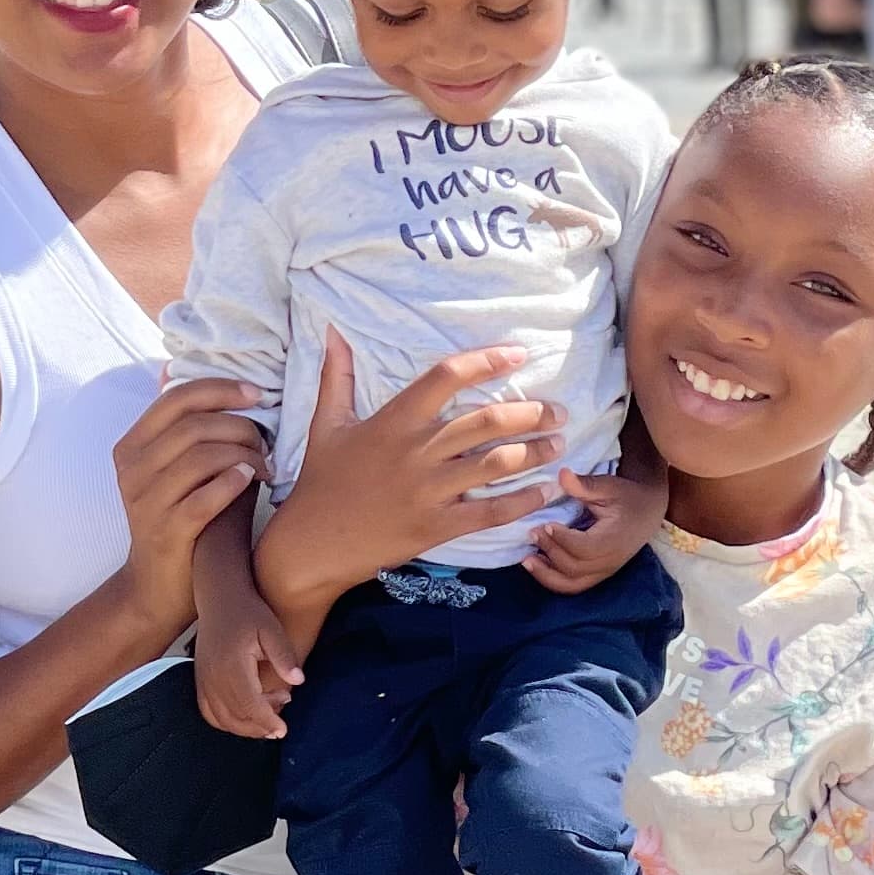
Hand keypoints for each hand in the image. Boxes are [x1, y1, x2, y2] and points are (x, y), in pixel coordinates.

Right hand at [110, 380, 269, 646]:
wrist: (158, 588)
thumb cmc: (181, 520)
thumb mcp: (177, 472)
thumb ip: (194, 433)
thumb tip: (232, 389)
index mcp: (132, 446)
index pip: (176, 398)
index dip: (221, 389)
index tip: (257, 394)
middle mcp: (132, 469)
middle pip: (193, 425)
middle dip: (240, 427)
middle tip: (266, 443)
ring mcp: (145, 501)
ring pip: (200, 456)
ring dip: (243, 456)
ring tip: (265, 467)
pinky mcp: (166, 531)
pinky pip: (204, 497)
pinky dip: (233, 483)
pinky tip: (251, 481)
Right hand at [194, 569, 301, 739]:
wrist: (221, 597)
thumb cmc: (249, 612)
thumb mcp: (271, 629)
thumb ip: (283, 656)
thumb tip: (298, 681)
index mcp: (232, 665)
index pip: (249, 705)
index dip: (267, 722)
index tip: (283, 730)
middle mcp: (213, 676)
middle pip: (235, 717)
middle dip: (259, 728)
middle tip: (279, 725)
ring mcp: (203, 679)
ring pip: (221, 719)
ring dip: (244, 727)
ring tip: (266, 717)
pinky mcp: (200, 679)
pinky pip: (208, 712)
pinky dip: (225, 722)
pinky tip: (244, 716)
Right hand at [255, 333, 560, 628]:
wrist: (314, 544)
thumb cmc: (322, 481)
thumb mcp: (325, 423)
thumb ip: (336, 375)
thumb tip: (332, 330)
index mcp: (393, 421)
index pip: (446, 377)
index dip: (486, 361)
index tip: (518, 355)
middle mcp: (416, 452)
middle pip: (486, 421)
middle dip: (530, 412)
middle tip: (557, 409)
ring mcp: (429, 491)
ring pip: (496, 464)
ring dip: (535, 452)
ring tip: (560, 443)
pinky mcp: (436, 527)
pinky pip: (490, 513)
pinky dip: (522, 501)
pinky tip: (544, 490)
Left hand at [523, 459, 666, 593]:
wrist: (648, 511)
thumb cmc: (626, 496)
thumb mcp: (608, 486)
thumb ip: (584, 485)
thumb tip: (562, 474)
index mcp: (614, 539)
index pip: (585, 547)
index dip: (562, 539)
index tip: (544, 524)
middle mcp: (610, 561)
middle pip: (575, 567)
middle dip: (550, 551)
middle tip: (532, 532)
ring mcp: (604, 571)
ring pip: (572, 584)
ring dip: (546, 575)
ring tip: (526, 559)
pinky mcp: (598, 574)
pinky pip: (574, 585)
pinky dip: (553, 580)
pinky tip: (537, 565)